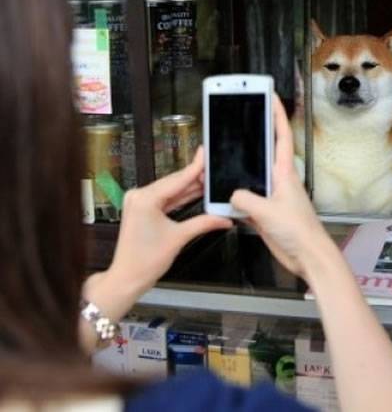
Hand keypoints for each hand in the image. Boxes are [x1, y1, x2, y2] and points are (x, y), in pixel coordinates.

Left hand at [108, 147, 232, 295]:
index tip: (205, 154)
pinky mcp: (142, 209)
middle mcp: (139, 196)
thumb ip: (204, 222)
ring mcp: (139, 202)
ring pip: (171, 190)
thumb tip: (224, 218)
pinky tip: (195, 193)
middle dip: (195, 178)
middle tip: (214, 170)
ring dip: (189, 188)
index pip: (178, 179)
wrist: (128, 277)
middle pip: (174, 183)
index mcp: (145, 199)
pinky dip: (180, 198)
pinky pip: (165, 199)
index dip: (195, 167)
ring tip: (208, 181)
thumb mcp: (179, 237)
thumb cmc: (145, 261)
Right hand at [231, 95, 329, 280]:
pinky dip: (235, 197)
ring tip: (224, 157)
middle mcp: (279, 181)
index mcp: (284, 173)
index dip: (275, 114)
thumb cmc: (300, 232)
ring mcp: (272, 197)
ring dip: (239, 170)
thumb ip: (245, 199)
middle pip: (262, 152)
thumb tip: (232, 194)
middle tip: (239, 117)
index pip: (280, 136)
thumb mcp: (268, 212)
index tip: (268, 95)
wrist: (308, 257)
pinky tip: (225, 197)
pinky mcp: (266, 213)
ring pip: (251, 176)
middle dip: (252, 134)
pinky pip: (247, 199)